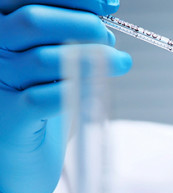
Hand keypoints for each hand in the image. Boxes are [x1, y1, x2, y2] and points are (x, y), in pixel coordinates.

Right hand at [0, 0, 131, 192]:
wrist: (20, 156)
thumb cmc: (39, 96)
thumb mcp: (51, 53)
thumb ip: (66, 28)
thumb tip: (104, 5)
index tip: (107, 5)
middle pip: (33, 21)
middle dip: (84, 25)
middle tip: (108, 39)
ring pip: (45, 59)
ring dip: (94, 58)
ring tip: (119, 62)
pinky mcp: (9, 118)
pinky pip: (46, 98)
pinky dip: (80, 90)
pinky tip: (99, 90)